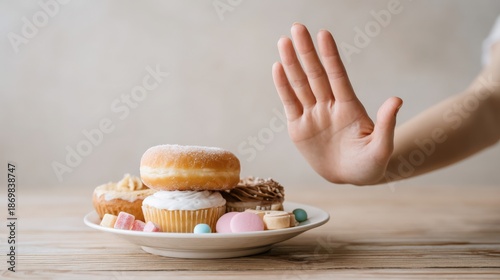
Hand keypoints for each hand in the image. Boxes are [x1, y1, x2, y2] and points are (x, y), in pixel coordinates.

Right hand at [272, 23, 401, 184]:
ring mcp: (313, 115)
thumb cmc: (370, 164)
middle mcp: (329, 105)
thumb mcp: (382, 148)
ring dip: (291, 63)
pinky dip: (283, 86)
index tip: (324, 34)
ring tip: (284, 41)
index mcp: (349, 107)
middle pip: (315, 74)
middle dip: (306, 51)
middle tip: (298, 27)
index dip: (330, 56)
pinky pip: (290, 103)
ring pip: (300, 84)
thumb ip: (386, 124)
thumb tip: (396, 99)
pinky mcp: (299, 128)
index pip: (337, 76)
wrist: (350, 178)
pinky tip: (277, 67)